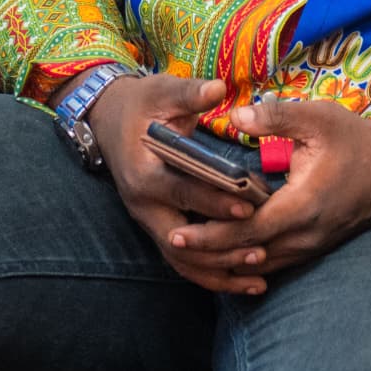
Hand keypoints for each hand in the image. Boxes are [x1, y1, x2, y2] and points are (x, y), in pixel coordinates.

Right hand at [85, 75, 264, 293]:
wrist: (109, 120)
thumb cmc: (141, 104)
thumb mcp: (163, 92)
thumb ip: (191, 94)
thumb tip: (218, 88)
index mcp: (144, 174)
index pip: (182, 192)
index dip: (214, 201)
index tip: (248, 207)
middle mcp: (143, 205)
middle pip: (181, 241)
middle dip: (221, 249)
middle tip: (262, 250)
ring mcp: (149, 221)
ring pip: (182, 260)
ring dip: (219, 272)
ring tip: (259, 278)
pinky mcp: (158, 228)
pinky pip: (183, 261)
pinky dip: (211, 275)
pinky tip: (244, 282)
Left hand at [168, 100, 370, 286]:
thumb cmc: (356, 140)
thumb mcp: (318, 118)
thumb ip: (276, 115)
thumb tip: (236, 114)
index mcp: (302, 205)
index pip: (247, 231)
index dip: (211, 235)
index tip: (179, 232)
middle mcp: (306, 235)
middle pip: (248, 254)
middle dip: (208, 251)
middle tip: (172, 240)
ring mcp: (312, 246)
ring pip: (261, 264)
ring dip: (226, 261)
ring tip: (191, 250)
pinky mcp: (315, 246)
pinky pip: (276, 263)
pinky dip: (248, 261)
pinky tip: (226, 255)